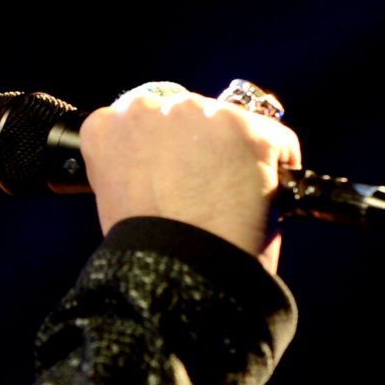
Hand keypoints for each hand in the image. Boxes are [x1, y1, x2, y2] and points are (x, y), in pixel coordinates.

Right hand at [78, 83, 301, 274]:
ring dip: (235, 155)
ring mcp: (203, 116)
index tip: (170, 175)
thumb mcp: (118, 198)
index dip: (162, 150)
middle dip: (198, 146)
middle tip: (204, 192)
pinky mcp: (250, 130)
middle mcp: (151, 109)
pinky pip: (276, 143)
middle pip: (188, 114)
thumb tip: (170, 164)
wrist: (180, 275)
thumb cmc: (149, 251)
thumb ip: (137, 165)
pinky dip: (277, 169)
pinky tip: (263, 200)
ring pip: (231, 126)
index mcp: (107, 127)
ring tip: (231, 202)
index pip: (142, 118)